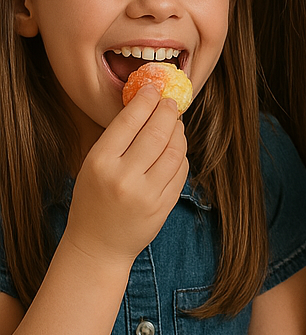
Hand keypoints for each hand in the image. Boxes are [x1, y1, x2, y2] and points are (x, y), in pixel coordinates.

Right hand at [65, 86, 188, 267]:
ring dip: (179, 132)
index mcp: (100, 163)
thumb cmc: (93, 200)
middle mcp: (124, 177)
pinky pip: (181, 171)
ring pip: (175, 150)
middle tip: (170, 102)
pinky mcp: (164, 205)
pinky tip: (177, 148)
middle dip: (168, 112)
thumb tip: (146, 105)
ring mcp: (147, 193)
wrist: (98, 245)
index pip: (129, 121)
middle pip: (157, 132)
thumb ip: (117, 139)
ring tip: (175, 124)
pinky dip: (182, 155)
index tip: (154, 88)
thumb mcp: (93, 166)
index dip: (146, 100)